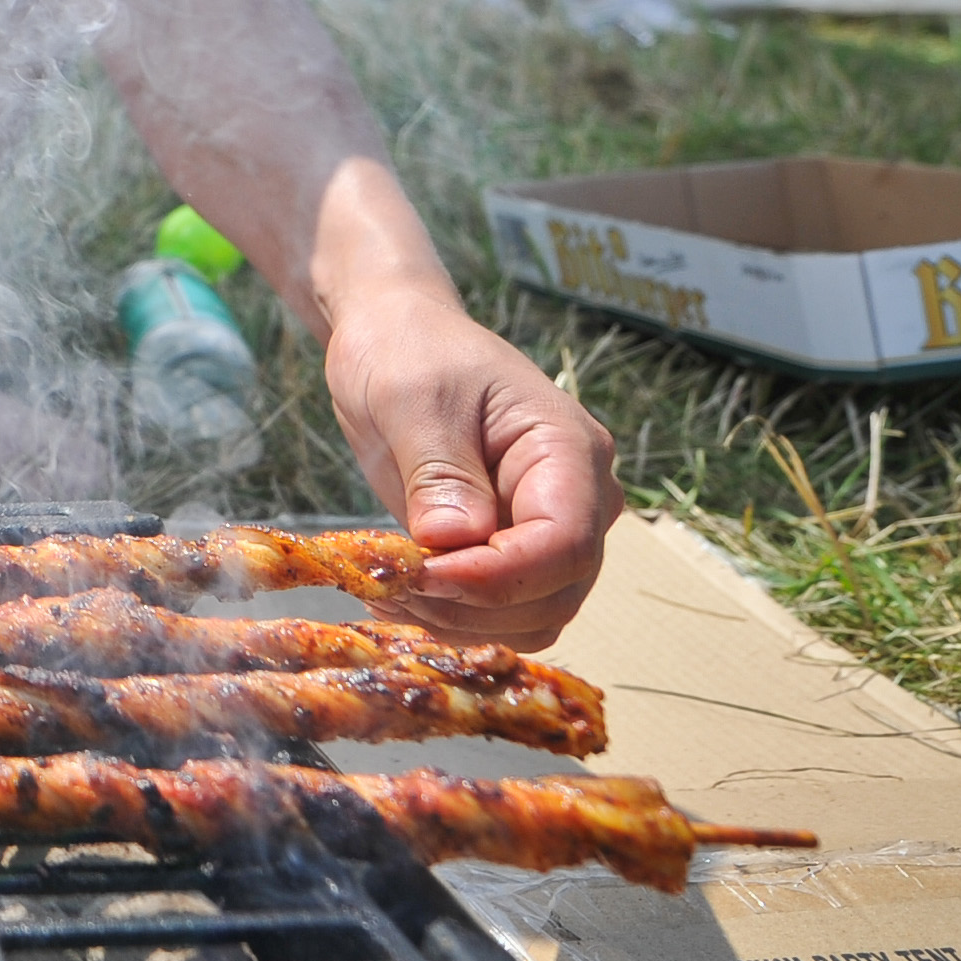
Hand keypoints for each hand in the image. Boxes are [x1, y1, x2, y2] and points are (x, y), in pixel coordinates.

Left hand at [320, 278, 621, 648]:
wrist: (396, 338)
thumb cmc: (409, 351)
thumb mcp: (413, 398)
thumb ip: (440, 471)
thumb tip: (457, 542)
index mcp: (568, 451)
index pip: (565, 543)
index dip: (499, 577)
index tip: (424, 574)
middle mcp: (575, 498)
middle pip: (555, 592)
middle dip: (474, 607)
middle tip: (391, 585)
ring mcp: (545, 529)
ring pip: (531, 616)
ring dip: (459, 622)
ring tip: (385, 589)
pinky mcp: (508, 549)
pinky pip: (500, 611)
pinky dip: (451, 618)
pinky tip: (394, 593)